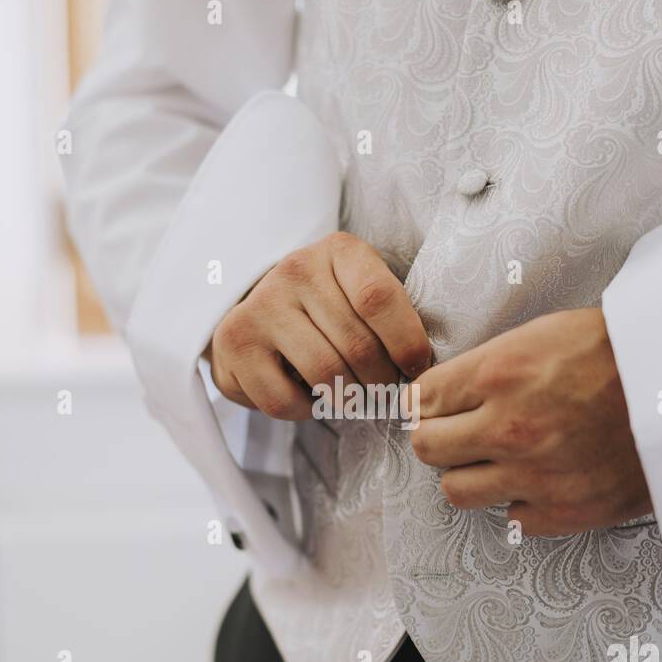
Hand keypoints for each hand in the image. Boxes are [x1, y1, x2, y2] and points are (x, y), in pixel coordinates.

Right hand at [207, 232, 431, 419]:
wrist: (259, 307)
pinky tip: (310, 396)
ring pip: (324, 374)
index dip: (406, 343)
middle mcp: (295, 270)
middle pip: (356, 345)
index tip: (416, 368)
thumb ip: (392, 315)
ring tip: (352, 396)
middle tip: (384, 393)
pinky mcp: (235, 344)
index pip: (378, 298)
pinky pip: (284, 400)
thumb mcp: (362, 290)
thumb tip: (425, 371)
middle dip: (381, 382)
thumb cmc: (329, 307)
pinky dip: (306, 411)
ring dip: (348, 399)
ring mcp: (260, 306)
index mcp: (339, 251)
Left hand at [410, 308, 651, 535]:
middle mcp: (510, 427)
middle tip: (458, 432)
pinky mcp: (564, 511)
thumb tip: (442, 394)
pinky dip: (521, 502)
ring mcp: (535, 475)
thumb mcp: (545, 334)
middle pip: (427, 448)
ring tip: (496, 459)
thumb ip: (490, 367)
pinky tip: (542, 479)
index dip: (426, 401)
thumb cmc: (622, 353)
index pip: (422, 399)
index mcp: (501, 374)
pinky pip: (512, 518)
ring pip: (456, 491)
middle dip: (437, 438)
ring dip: (470, 474)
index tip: (434, 405)